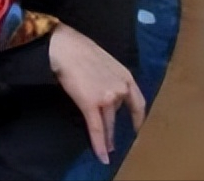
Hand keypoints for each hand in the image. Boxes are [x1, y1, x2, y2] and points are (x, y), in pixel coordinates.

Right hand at [48, 23, 145, 164]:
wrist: (66, 47)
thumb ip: (111, 78)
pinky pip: (96, 128)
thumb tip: (106, 92)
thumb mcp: (106, 62)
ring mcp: (107, 97)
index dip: (138, 117)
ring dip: (107, 139)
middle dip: (116, 130)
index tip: (138, 127)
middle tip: (115, 144)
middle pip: (118, 114)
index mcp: (126, 77)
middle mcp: (121, 89)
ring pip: (108, 123)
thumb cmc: (81, 49)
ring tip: (107, 151)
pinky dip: (99, 144)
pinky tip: (102, 156)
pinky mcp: (91, 105)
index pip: (138, 102)